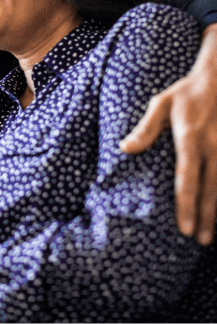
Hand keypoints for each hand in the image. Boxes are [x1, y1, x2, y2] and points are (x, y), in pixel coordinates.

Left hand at [120, 23, 216, 244]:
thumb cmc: (186, 91)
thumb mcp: (161, 103)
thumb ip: (145, 128)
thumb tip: (125, 149)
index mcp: (190, 138)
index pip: (187, 179)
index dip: (185, 206)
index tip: (183, 228)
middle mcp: (212, 147)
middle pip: (209, 190)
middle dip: (205, 218)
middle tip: (199, 241)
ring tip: (211, 234)